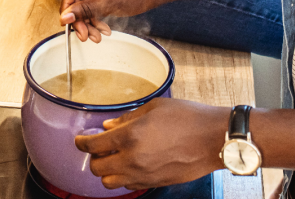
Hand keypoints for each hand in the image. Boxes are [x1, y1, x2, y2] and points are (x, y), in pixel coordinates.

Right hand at [59, 0, 157, 41]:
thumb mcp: (112, 3)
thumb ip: (87, 10)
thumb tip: (65, 17)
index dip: (66, 6)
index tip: (66, 24)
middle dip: (80, 18)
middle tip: (84, 36)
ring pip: (83, 3)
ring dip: (88, 21)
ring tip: (96, 37)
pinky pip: (91, 3)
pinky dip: (95, 17)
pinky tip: (103, 29)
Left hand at [74, 98, 226, 189]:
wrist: (215, 139)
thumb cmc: (189, 118)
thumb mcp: (154, 108)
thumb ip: (127, 118)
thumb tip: (109, 126)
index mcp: (130, 136)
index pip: (93, 146)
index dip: (81, 143)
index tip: (79, 140)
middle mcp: (133, 159)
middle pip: (97, 168)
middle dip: (94, 157)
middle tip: (99, 147)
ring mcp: (144, 175)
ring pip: (110, 183)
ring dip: (107, 171)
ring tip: (113, 158)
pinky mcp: (156, 183)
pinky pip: (129, 186)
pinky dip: (123, 178)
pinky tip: (130, 165)